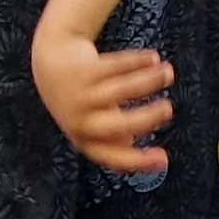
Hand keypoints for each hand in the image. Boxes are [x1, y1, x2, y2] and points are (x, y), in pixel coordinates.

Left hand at [31, 28, 176, 174]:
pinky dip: (138, 61)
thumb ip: (110, 134)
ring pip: (122, 88)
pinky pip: (116, 65)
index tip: (164, 159)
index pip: (113, 156)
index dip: (138, 160)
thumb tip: (129, 144)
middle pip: (120, 124)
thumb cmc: (78, 98)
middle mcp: (80, 120)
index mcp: (83, 139)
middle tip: (169, 109)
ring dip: (149, 80)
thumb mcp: (90, 121)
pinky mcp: (83, 69)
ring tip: (168, 72)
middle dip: (148, 117)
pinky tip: (153, 57)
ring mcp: (80, 94)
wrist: (49, 63)